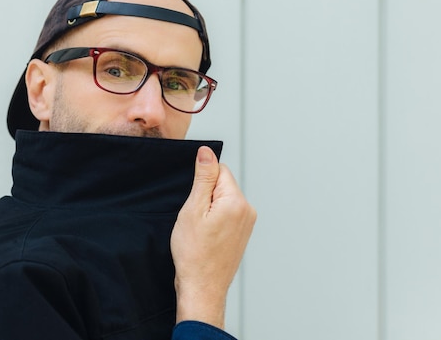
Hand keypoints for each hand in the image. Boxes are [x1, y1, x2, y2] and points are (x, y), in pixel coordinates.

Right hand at [170, 146, 256, 328]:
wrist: (202, 287)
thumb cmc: (194, 254)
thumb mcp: (192, 210)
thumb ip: (203, 178)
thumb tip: (207, 152)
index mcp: (236, 201)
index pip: (219, 170)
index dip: (201, 182)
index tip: (194, 202)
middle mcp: (247, 210)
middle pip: (223, 184)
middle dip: (206, 195)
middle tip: (195, 219)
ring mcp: (247, 223)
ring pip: (224, 199)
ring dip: (210, 208)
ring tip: (201, 230)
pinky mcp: (243, 232)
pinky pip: (227, 213)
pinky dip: (215, 219)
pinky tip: (207, 236)